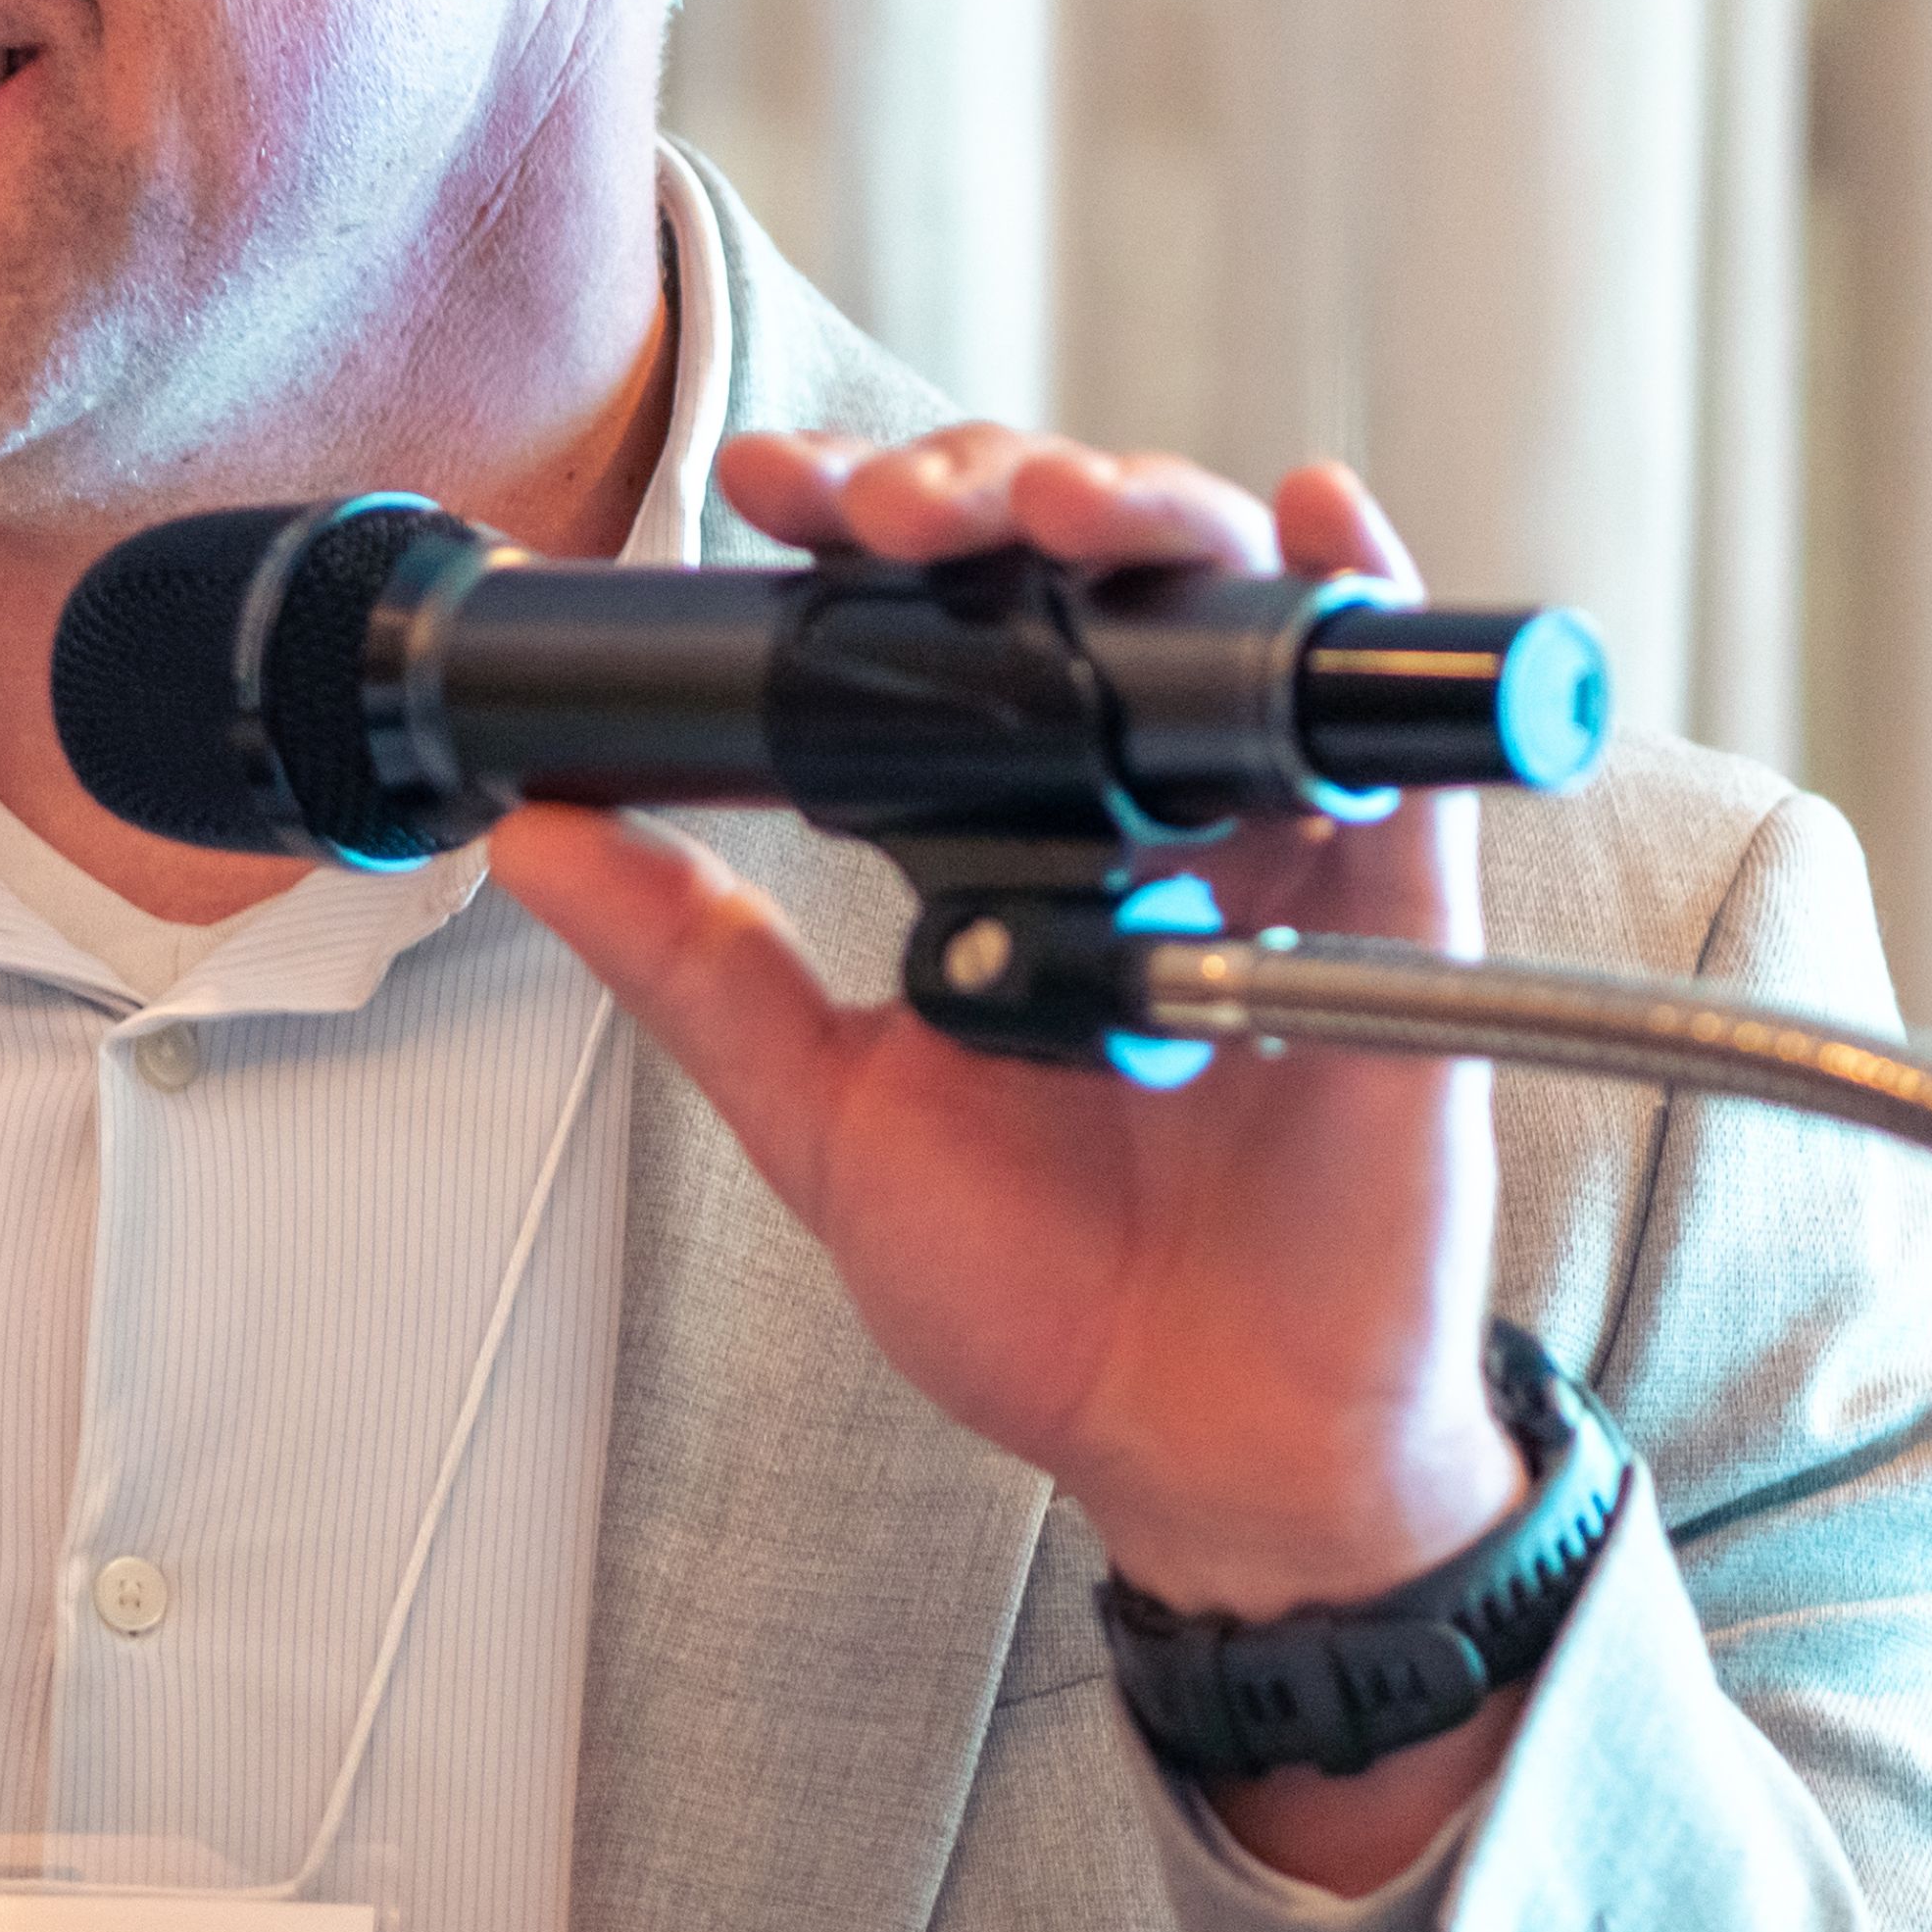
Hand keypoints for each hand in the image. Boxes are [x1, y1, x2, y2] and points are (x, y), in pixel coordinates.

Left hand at [488, 427, 1527, 1891]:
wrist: (1204, 1442)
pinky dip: (1356, 596)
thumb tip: (542, 833)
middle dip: (976, 490)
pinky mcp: (1386, 900)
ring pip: (1213, 607)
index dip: (857, 530)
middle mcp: (1131, 816)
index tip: (767, 494)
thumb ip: (695, 970)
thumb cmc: (1051, 1304)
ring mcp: (1264, 844)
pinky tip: (1302, 518)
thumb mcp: (827, 1119)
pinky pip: (1389, 724)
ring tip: (1050, 507)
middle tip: (893, 510)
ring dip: (1136, 510)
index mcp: (996, 842)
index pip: (927, 629)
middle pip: (1069, 577)